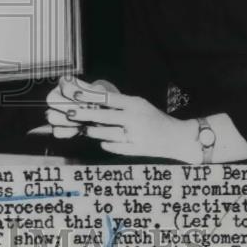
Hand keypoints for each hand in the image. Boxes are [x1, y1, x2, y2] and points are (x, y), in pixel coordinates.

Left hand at [48, 78, 196, 161]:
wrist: (176, 138)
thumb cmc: (153, 118)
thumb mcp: (138, 104)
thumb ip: (118, 102)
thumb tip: (93, 97)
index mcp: (134, 104)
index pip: (108, 98)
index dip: (90, 97)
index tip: (75, 95)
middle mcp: (133, 119)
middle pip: (102, 116)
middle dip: (84, 115)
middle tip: (70, 113)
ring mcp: (133, 136)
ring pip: (104, 134)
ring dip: (92, 131)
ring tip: (85, 127)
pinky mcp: (133, 150)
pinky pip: (111, 146)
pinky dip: (105, 143)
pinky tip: (102, 140)